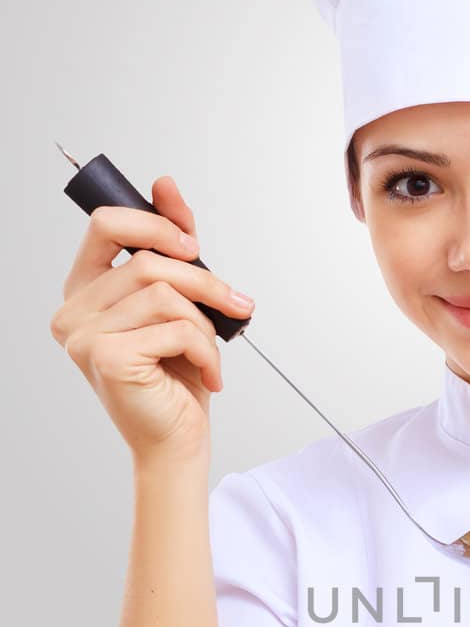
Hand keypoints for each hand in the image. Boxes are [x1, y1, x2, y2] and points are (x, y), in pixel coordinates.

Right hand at [50, 176, 252, 465]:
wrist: (177, 442)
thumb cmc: (176, 377)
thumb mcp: (180, 304)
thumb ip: (173, 248)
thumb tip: (165, 184)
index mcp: (84, 291)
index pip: (106, 224)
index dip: (155, 223)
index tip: (193, 243)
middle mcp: (73, 311)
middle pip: (147, 261)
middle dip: (204, 281)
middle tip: (238, 306)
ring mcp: (84, 335)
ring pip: (165, 294)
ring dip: (206, 324)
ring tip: (213, 354)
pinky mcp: (107, 357)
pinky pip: (174, 329)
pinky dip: (206, 351)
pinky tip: (208, 376)